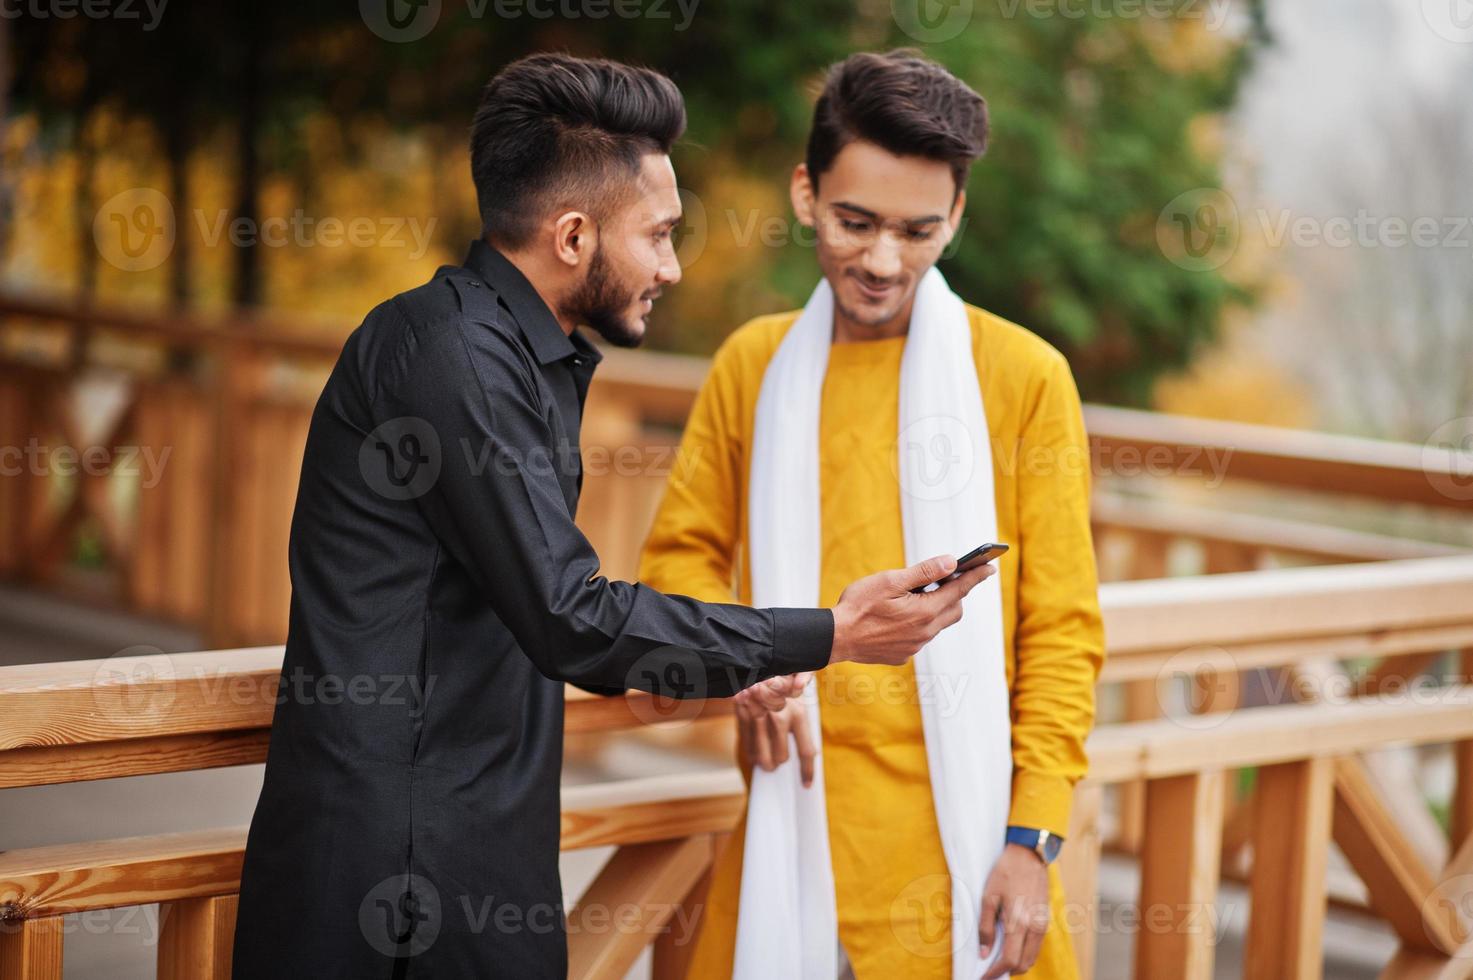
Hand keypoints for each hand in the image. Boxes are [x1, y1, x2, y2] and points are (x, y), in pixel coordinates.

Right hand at [733, 673, 815, 785]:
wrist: (752, 663)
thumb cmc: (779, 676)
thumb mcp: (796, 682)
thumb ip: (802, 699)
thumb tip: (805, 705)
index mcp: (798, 712)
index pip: (806, 751)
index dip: (807, 772)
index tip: (806, 784)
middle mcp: (779, 717)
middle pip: (782, 757)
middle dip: (780, 762)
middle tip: (779, 762)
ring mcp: (759, 718)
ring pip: (763, 756)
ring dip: (765, 762)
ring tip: (767, 763)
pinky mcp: (742, 717)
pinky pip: (747, 745)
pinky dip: (751, 753)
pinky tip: (755, 755)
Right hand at [829, 554, 995, 666]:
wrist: (836, 638)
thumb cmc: (859, 606)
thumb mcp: (891, 581)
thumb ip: (924, 572)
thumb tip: (951, 562)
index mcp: (925, 611)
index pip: (960, 590)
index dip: (976, 577)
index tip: (989, 567)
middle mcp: (925, 632)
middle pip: (954, 610)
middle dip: (956, 593)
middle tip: (950, 578)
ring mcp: (915, 646)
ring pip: (937, 625)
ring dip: (937, 609)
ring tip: (922, 595)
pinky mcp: (903, 654)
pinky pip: (920, 637)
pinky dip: (919, 624)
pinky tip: (900, 617)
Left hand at [979, 844, 1050, 977]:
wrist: (1029, 855)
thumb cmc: (1005, 873)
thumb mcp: (988, 897)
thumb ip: (985, 927)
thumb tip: (983, 952)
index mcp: (1018, 922)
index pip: (1009, 959)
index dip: (995, 972)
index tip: (983, 976)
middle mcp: (1034, 927)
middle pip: (1023, 963)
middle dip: (1006, 971)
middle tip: (990, 971)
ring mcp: (1042, 924)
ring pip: (1031, 957)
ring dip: (1017, 964)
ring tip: (998, 961)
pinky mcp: (1045, 920)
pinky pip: (1036, 946)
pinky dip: (1024, 954)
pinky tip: (1011, 948)